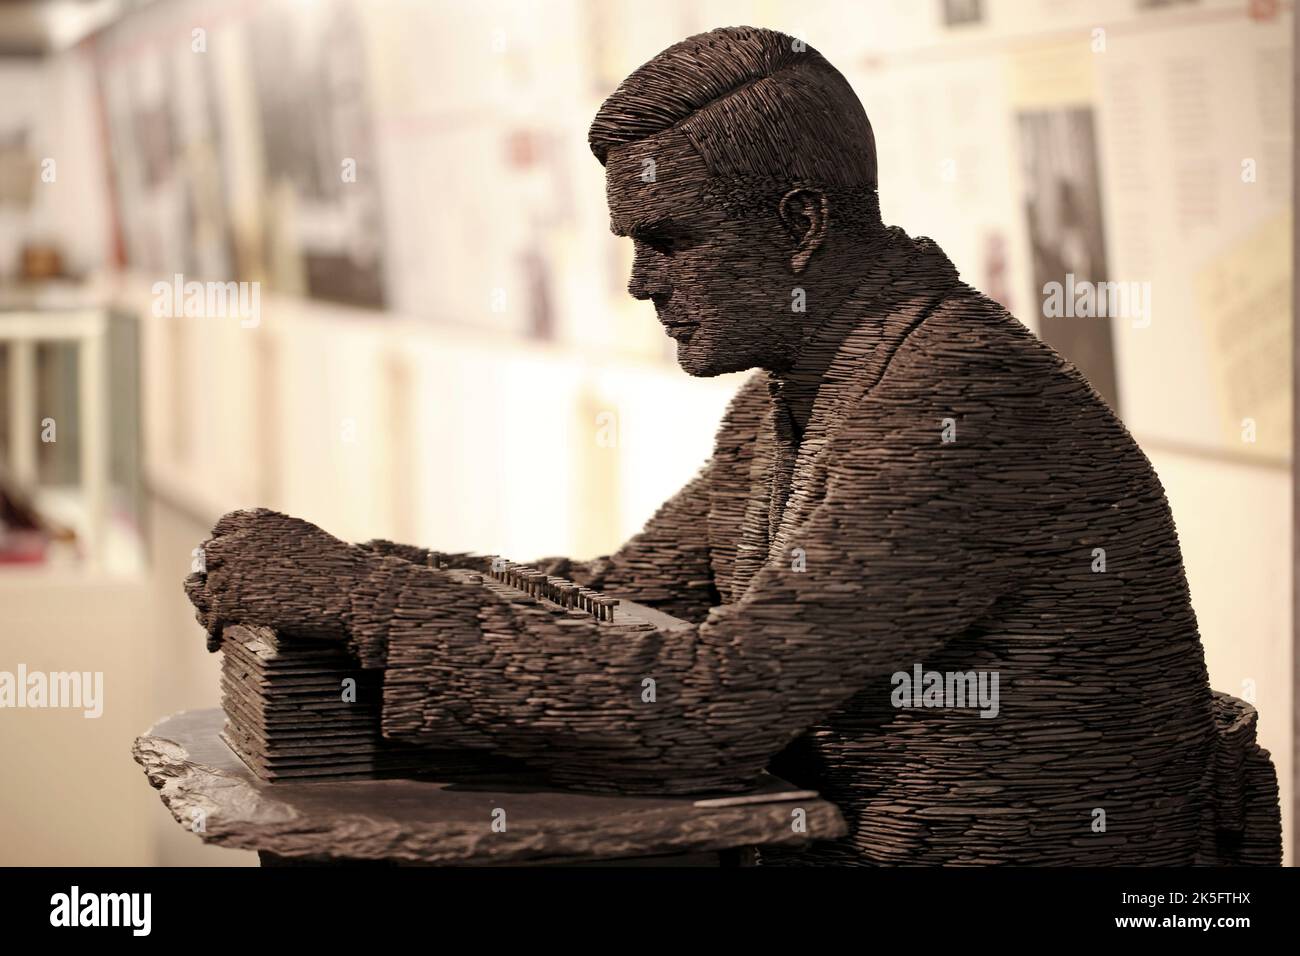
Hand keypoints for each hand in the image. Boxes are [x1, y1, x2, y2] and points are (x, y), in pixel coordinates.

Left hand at [184, 508, 369, 649]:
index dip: (225, 548)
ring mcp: (230, 570)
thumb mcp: (300, 538)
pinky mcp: (231, 601)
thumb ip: (270, 540)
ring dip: (209, 605)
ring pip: (206, 590)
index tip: (228, 564)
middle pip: (209, 558)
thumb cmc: (336, 567)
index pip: (222, 530)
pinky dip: (212, 632)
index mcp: (255, 519)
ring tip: (215, 622)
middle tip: (222, 595)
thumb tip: (250, 552)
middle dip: (215, 575)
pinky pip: (211, 618)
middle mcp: (236, 539)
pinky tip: (217, 643)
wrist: (351, 591)